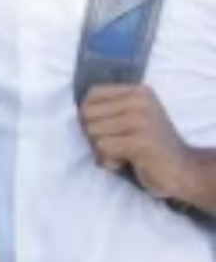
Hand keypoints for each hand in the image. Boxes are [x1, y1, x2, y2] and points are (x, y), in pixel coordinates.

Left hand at [80, 84, 194, 200]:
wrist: (185, 170)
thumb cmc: (150, 145)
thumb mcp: (133, 117)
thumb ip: (108, 108)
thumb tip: (76, 110)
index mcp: (138, 92)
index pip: (92, 93)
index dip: (90, 115)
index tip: (108, 130)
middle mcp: (140, 102)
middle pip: (87, 114)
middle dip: (94, 135)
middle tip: (115, 145)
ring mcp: (141, 121)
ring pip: (92, 132)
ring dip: (101, 150)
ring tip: (123, 153)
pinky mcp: (140, 143)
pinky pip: (102, 148)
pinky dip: (107, 161)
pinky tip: (123, 162)